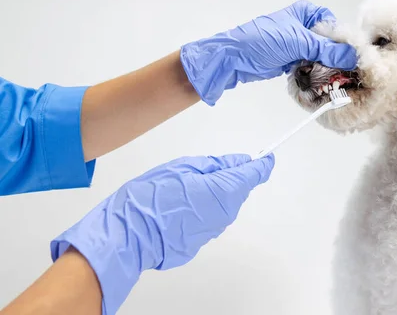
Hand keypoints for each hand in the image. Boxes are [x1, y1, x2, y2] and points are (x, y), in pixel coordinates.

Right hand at [50, 154, 273, 314]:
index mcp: (225, 191)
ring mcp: (213, 231)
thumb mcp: (184, 167)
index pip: (256, 174)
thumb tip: (240, 162)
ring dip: (209, 194)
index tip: (265, 156)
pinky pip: (205, 219)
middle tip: (198, 170)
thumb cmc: (152, 196)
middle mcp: (225, 214)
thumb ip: (217, 165)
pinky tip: (175, 207)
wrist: (128, 235)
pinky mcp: (199, 242)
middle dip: (226, 177)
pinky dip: (197, 210)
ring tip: (179, 189)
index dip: (262, 163)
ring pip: (220, 205)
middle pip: (237, 189)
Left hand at [180, 0, 356, 104]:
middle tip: (345, 72)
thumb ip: (326, 49)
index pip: (335, 27)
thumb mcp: (297, 42)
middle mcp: (305, 27)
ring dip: (325, 68)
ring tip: (332, 79)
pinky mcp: (293, 60)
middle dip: (335, 58)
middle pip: (330, 44)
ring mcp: (299, 44)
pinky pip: (311, 67)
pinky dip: (315, 74)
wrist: (235, 58)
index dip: (344, 42)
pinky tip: (320, 82)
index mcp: (307, 12)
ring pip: (321, 57)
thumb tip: (351, 55)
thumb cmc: (261, 40)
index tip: (354, 57)